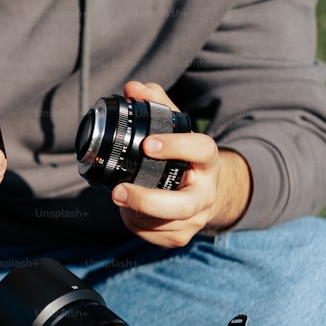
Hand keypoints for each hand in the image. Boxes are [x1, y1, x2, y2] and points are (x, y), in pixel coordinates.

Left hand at [109, 81, 251, 246]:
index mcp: (207, 160)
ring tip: (118, 197)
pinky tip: (128, 212)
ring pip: (166, 225)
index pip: (201, 150)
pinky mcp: (182, 236)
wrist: (208, 190)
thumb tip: (133, 88)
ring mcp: (196, 218)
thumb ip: (157, 105)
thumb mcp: (177, 128)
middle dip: (147, 200)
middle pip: (182, 205)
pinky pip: (156, 237)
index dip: (176, 147)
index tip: (147, 144)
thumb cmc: (185, 156)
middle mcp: (206, 192)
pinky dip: (137, 226)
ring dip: (135, 213)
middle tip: (117, 191)